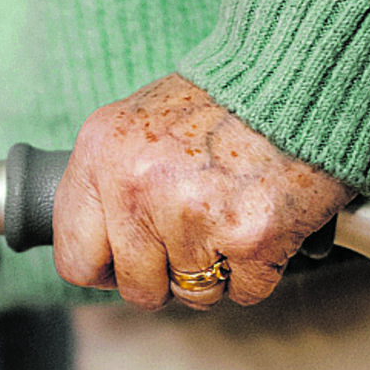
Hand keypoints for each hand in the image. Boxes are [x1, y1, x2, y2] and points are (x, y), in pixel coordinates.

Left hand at [53, 74, 354, 309]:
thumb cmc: (220, 103)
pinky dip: (258, 268)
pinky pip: (243, 292)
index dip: (107, 267)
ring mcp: (190, 214)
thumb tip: (98, 248)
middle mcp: (136, 186)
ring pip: (193, 294)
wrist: (296, 76)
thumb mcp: (137, 126)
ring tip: (229, 216)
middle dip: (167, 274)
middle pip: (136, 287)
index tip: (128, 259)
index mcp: (99, 155)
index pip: (74, 257)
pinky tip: (261, 220)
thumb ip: (109, 182)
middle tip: (193, 235)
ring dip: (216, 269)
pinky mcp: (248, 235)